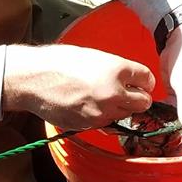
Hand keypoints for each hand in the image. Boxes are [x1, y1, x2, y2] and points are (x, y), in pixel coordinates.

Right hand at [1, 44, 154, 129]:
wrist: (33, 79)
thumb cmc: (60, 62)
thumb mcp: (94, 57)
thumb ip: (115, 70)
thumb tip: (128, 80)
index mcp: (117, 70)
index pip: (147, 79)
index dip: (144, 81)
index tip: (140, 82)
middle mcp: (114, 93)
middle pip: (143, 102)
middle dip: (137, 98)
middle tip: (127, 92)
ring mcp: (102, 112)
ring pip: (125, 115)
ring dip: (119, 108)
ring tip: (102, 97)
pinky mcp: (89, 125)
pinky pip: (105, 123)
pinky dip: (102, 116)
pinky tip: (88, 105)